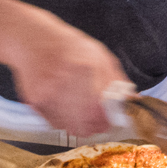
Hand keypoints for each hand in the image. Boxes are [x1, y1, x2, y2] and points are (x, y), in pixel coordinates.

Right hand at [6, 19, 124, 136]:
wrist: (33, 39)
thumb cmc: (68, 47)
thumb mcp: (99, 55)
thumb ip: (116, 80)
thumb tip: (133, 100)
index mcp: (86, 68)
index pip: (101, 110)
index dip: (106, 122)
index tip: (109, 122)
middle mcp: (65, 81)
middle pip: (84, 124)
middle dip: (93, 127)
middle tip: (95, 122)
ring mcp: (48, 93)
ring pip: (69, 127)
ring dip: (77, 125)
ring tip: (78, 112)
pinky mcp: (35, 100)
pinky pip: (53, 122)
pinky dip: (61, 119)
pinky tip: (62, 104)